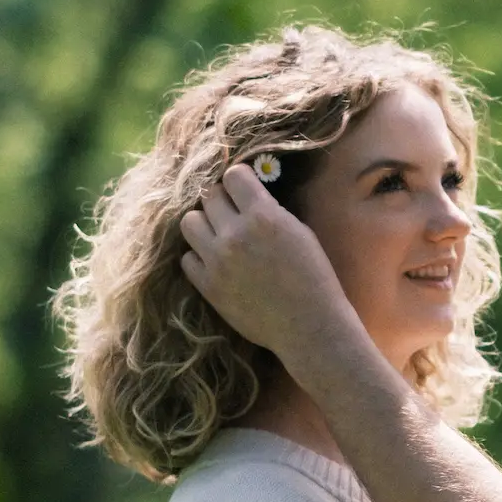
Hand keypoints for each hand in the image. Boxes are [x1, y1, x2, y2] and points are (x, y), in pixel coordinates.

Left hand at [179, 167, 347, 363]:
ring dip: (204, 224)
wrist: (308, 325)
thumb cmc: (314, 277)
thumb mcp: (299, 232)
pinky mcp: (207, 286)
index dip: (239, 180)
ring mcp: (216, 261)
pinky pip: (187, 258)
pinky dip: (199, 256)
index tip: (244, 189)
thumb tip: (248, 196)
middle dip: (222, 200)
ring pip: (189, 222)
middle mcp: (234, 234)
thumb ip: (270, 211)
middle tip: (232, 213)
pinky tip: (215, 262)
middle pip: (209, 196)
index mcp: (263, 216)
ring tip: (218, 235)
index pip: (233, 175)